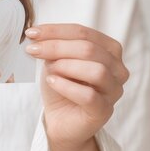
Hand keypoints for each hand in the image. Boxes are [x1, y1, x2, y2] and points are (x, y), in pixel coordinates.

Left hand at [25, 24, 128, 150]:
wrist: (60, 119)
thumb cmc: (61, 86)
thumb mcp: (55, 61)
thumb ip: (53, 47)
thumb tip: (37, 35)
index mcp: (108, 50)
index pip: (84, 33)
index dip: (56, 31)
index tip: (32, 32)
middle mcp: (117, 69)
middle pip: (90, 49)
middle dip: (57, 47)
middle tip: (33, 50)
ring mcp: (114, 91)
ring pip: (97, 71)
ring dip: (67, 66)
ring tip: (49, 70)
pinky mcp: (104, 111)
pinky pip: (90, 96)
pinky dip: (67, 86)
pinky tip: (52, 82)